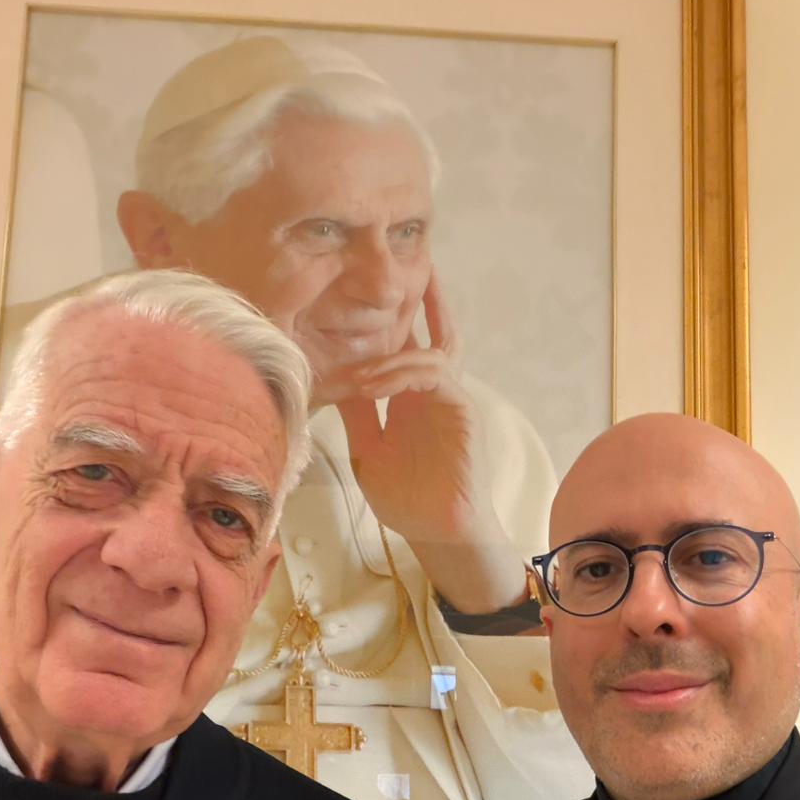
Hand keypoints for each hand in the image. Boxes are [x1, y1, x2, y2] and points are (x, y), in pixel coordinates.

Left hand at [337, 275, 528, 614]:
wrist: (438, 533)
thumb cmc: (408, 499)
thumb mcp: (369, 450)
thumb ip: (359, 414)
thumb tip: (338, 381)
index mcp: (412, 400)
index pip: (407, 348)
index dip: (396, 319)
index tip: (371, 291)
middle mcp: (434, 393)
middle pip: (437, 333)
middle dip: (428, 300)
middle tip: (416, 266)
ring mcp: (451, 399)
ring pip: (429, 353)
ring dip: (390, 357)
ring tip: (359, 375)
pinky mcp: (462, 410)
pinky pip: (434, 375)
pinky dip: (402, 374)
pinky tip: (374, 385)